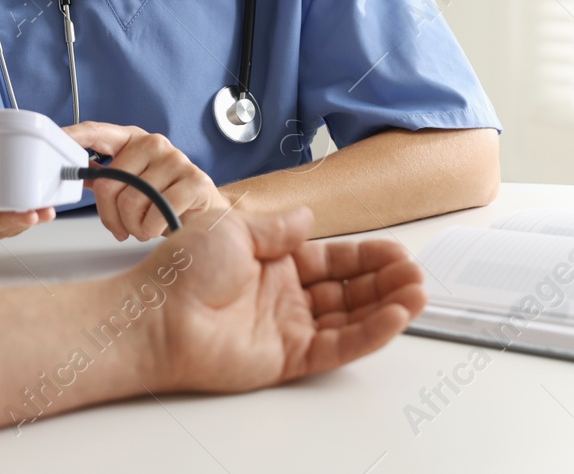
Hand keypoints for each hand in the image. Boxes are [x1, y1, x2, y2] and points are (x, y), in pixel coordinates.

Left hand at [63, 122, 230, 240]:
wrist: (206, 214)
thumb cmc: (164, 199)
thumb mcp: (131, 183)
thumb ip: (104, 177)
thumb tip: (71, 174)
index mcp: (133, 140)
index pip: (97, 132)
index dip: (73, 136)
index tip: (54, 140)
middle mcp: (153, 143)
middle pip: (109, 182)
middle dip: (110, 215)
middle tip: (121, 227)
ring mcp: (176, 159)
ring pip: (131, 201)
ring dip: (133, 226)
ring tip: (144, 226)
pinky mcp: (194, 180)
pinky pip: (154, 214)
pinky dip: (151, 230)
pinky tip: (159, 227)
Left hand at [137, 206, 426, 391]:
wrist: (156, 315)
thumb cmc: (182, 271)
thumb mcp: (234, 228)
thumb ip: (278, 228)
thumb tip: (307, 216)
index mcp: (273, 262)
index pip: (333, 260)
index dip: (366, 257)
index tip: (397, 252)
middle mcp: (284, 296)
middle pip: (349, 290)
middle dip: (385, 281)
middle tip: (416, 274)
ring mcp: (288, 328)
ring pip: (350, 319)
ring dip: (386, 307)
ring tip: (417, 293)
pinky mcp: (288, 358)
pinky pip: (338, 346)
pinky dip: (369, 333)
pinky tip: (395, 316)